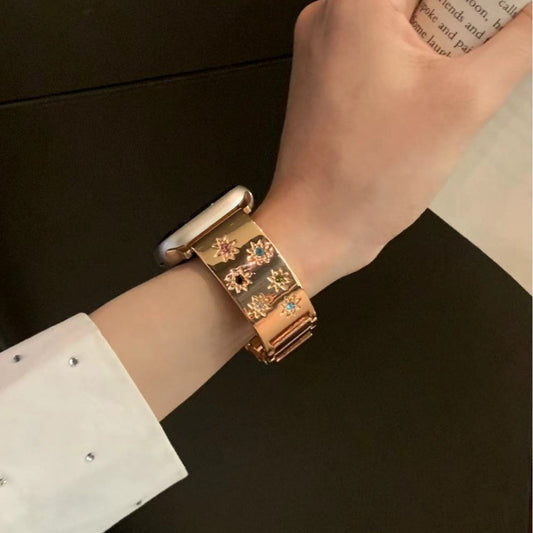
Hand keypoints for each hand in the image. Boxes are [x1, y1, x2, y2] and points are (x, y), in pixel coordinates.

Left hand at [255, 0, 531, 295]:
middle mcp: (331, 15)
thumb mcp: (463, 101)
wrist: (316, 229)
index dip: (480, 6)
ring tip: (456, 89)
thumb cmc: (372, 174)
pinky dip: (418, 65)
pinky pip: (384, 51)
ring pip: (406, 22)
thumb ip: (518, 41)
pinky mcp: (328, 80)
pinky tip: (433, 101)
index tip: (502, 28)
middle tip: (486, 59)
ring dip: (446, 46)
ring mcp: (325, 49)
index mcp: (358, 3)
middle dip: (465, 24)